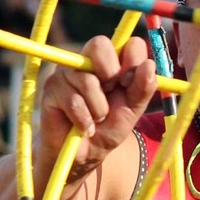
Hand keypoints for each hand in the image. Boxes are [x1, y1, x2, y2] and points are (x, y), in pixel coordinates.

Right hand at [36, 35, 156, 178]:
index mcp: (111, 62)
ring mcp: (66, 73)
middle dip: (111, 74)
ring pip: (88, 81)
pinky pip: (74, 101)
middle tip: (109, 94)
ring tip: (95, 120)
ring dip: (98, 110)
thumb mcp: (132, 110)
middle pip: (99, 44)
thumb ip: (143, 88)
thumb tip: (149, 64)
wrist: (83, 156)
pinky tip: (83, 127)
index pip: (126, 43)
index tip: (129, 84)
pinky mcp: (51, 89)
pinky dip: (84, 121)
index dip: (132, 61)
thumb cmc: (108, 129)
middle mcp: (87, 61)